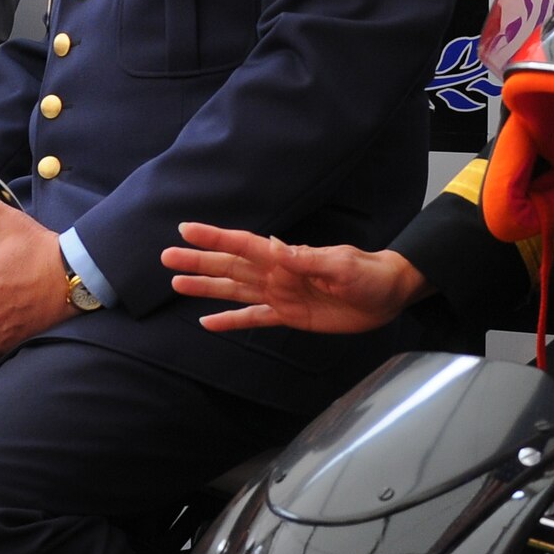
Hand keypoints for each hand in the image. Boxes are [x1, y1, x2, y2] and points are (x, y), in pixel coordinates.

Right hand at [163, 223, 429, 332]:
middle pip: (229, 267)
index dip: (215, 238)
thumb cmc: (368, 273)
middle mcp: (277, 274)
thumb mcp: (341, 264)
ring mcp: (280, 294)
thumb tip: (273, 248)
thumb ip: (306, 259)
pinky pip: (253, 318)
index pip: (243, 245)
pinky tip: (208, 323)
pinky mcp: (288, 315)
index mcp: (286, 258)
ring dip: (206, 287)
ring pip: (234, 290)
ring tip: (177, 283)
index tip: (186, 229)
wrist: (387, 293)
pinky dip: (230, 320)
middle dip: (199, 261)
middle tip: (167, 257)